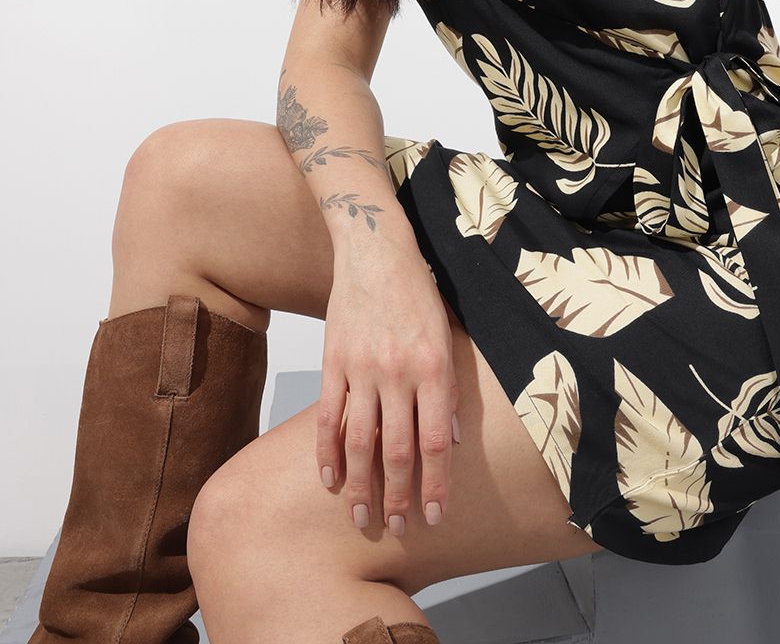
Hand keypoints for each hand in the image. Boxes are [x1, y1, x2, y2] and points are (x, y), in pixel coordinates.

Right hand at [316, 250, 459, 532]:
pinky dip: (326, 454)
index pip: (436, 441)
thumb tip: (452, 440)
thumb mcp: (447, 336)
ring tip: (362, 517)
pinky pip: (327, 417)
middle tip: (397, 528)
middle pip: (398, 450)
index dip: (436, 484)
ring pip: (360, 442)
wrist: (376, 252)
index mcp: (433, 367)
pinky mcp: (332, 362)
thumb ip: (450, 388)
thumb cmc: (417, 293)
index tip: (434, 516)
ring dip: (361, 486)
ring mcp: (362, 369)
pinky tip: (328, 481)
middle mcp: (398, 373)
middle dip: (399, 496)